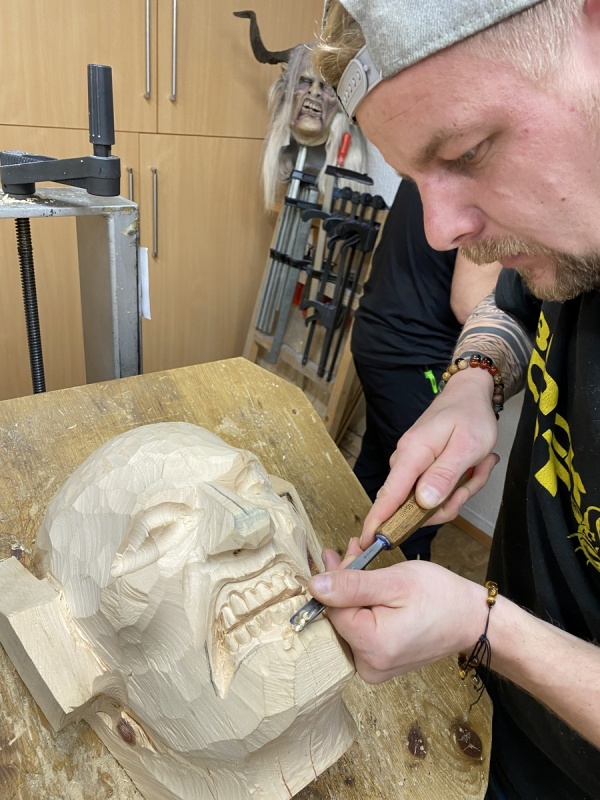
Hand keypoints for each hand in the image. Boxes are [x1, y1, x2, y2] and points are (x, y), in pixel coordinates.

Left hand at [309, 542, 487, 683]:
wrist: (471, 620)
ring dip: (351, 592)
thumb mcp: (395, 582)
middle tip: (353, 552)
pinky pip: (359, 632)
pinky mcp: (379, 664)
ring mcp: (375, 669)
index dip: (336, 578)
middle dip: (342, 582)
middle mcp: (369, 666)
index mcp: (372, 647)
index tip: (345, 552)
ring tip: (361, 562)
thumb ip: (352, 585)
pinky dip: (362, 607)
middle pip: (337, 617)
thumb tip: (315, 585)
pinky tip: (370, 586)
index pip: (332, 609)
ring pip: (347, 623)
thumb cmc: (440, 598)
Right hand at [361, 368, 499, 547]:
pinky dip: (457, 484)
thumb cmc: (470, 416)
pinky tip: (471, 466)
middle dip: (450, 502)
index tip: (367, 543)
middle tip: (475, 477)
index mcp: (412, 455)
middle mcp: (405, 461)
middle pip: (416, 505)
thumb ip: (444, 475)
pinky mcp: (420, 467)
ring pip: (430, 500)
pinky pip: (436, 490)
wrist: (468, 394)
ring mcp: (412, 465)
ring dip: (459, 490)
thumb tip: (422, 503)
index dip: (377, 521)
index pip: (389, 495)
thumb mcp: (467, 446)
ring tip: (477, 465)